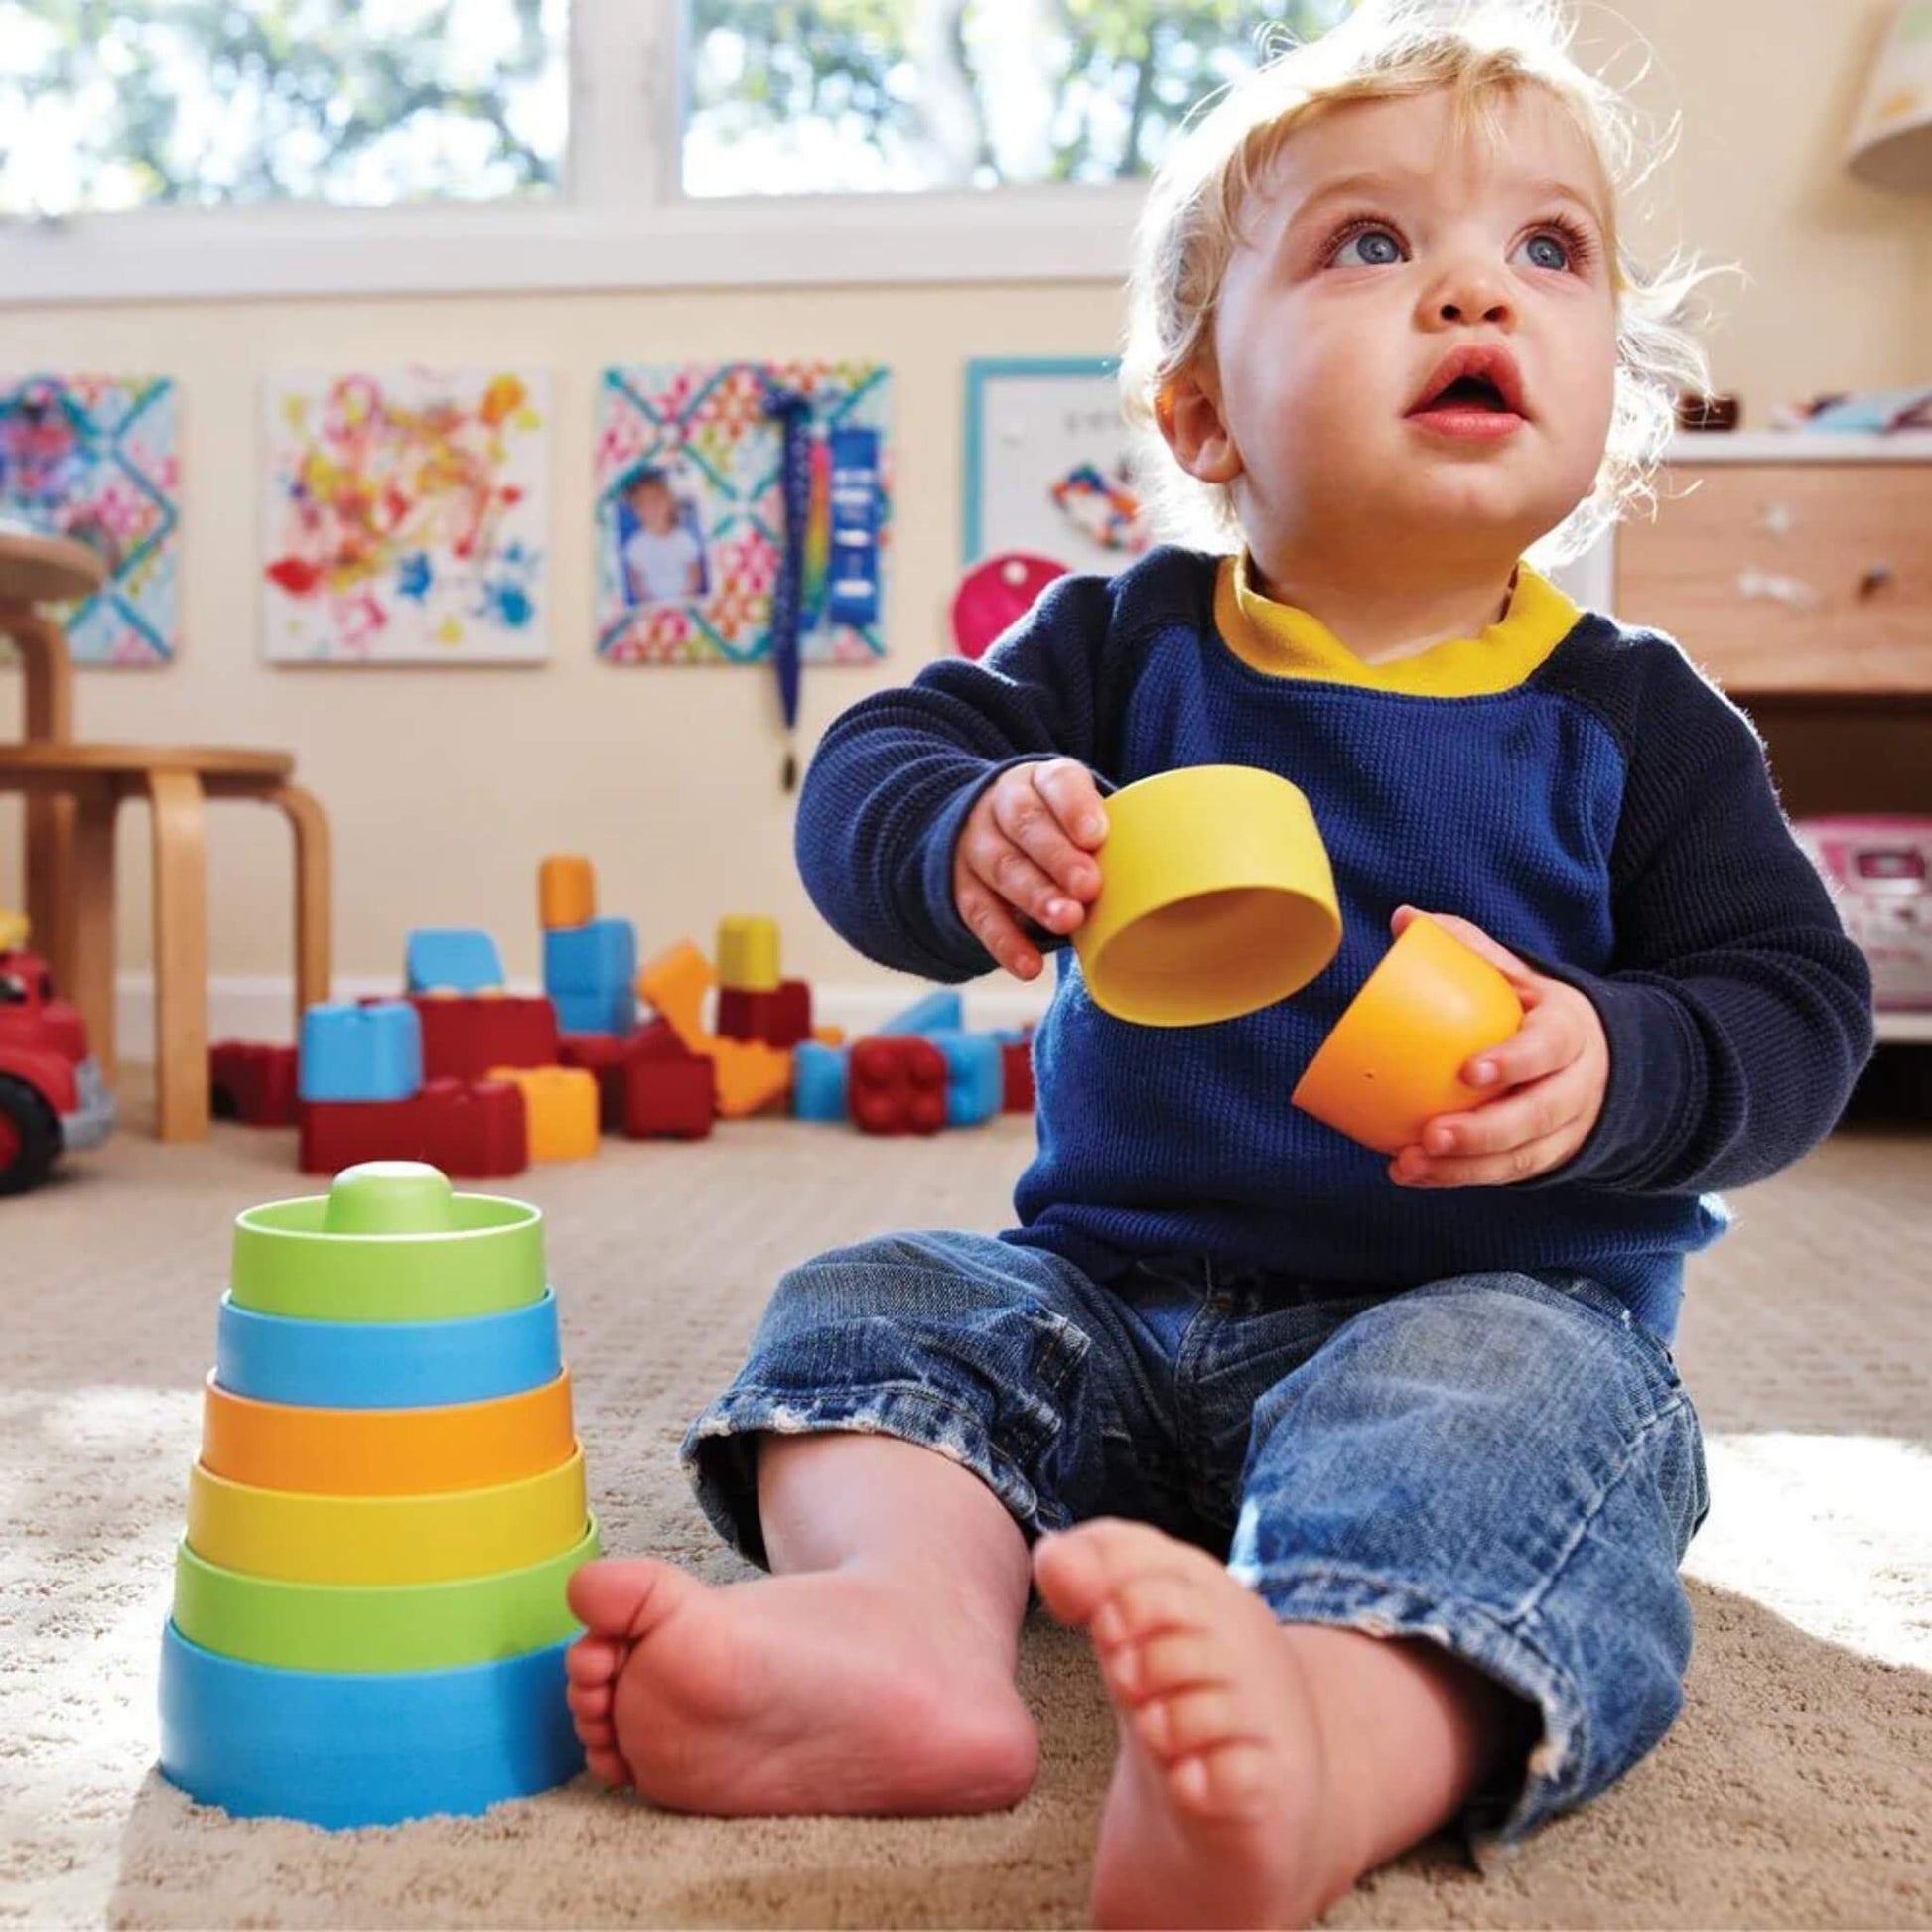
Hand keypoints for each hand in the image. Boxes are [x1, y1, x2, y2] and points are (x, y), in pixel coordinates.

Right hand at [953, 759, 1108, 979]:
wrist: (993, 826)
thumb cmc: (1059, 826)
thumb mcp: (1080, 811)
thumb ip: (1112, 832)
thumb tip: (1165, 870)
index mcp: (1040, 780)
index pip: (1056, 783)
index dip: (1075, 808)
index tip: (1098, 835)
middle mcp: (1002, 805)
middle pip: (1026, 825)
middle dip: (1058, 857)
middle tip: (1089, 886)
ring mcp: (978, 845)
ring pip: (1003, 868)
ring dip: (1035, 897)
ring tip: (1067, 921)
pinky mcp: (963, 886)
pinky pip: (980, 915)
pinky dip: (1004, 942)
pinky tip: (1030, 966)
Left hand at [1387, 906, 1608, 1187]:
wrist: (1603, 1062)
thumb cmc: (1538, 1013)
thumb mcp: (1520, 975)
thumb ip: (1468, 947)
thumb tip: (1405, 918)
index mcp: (1569, 1031)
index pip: (1549, 1048)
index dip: (1514, 1062)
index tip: (1469, 1072)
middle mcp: (1576, 1085)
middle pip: (1536, 1115)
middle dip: (1483, 1132)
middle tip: (1431, 1135)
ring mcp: (1567, 1128)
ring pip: (1521, 1156)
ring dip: (1464, 1168)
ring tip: (1409, 1165)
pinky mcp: (1547, 1157)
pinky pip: (1505, 1175)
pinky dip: (1458, 1179)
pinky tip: (1412, 1175)